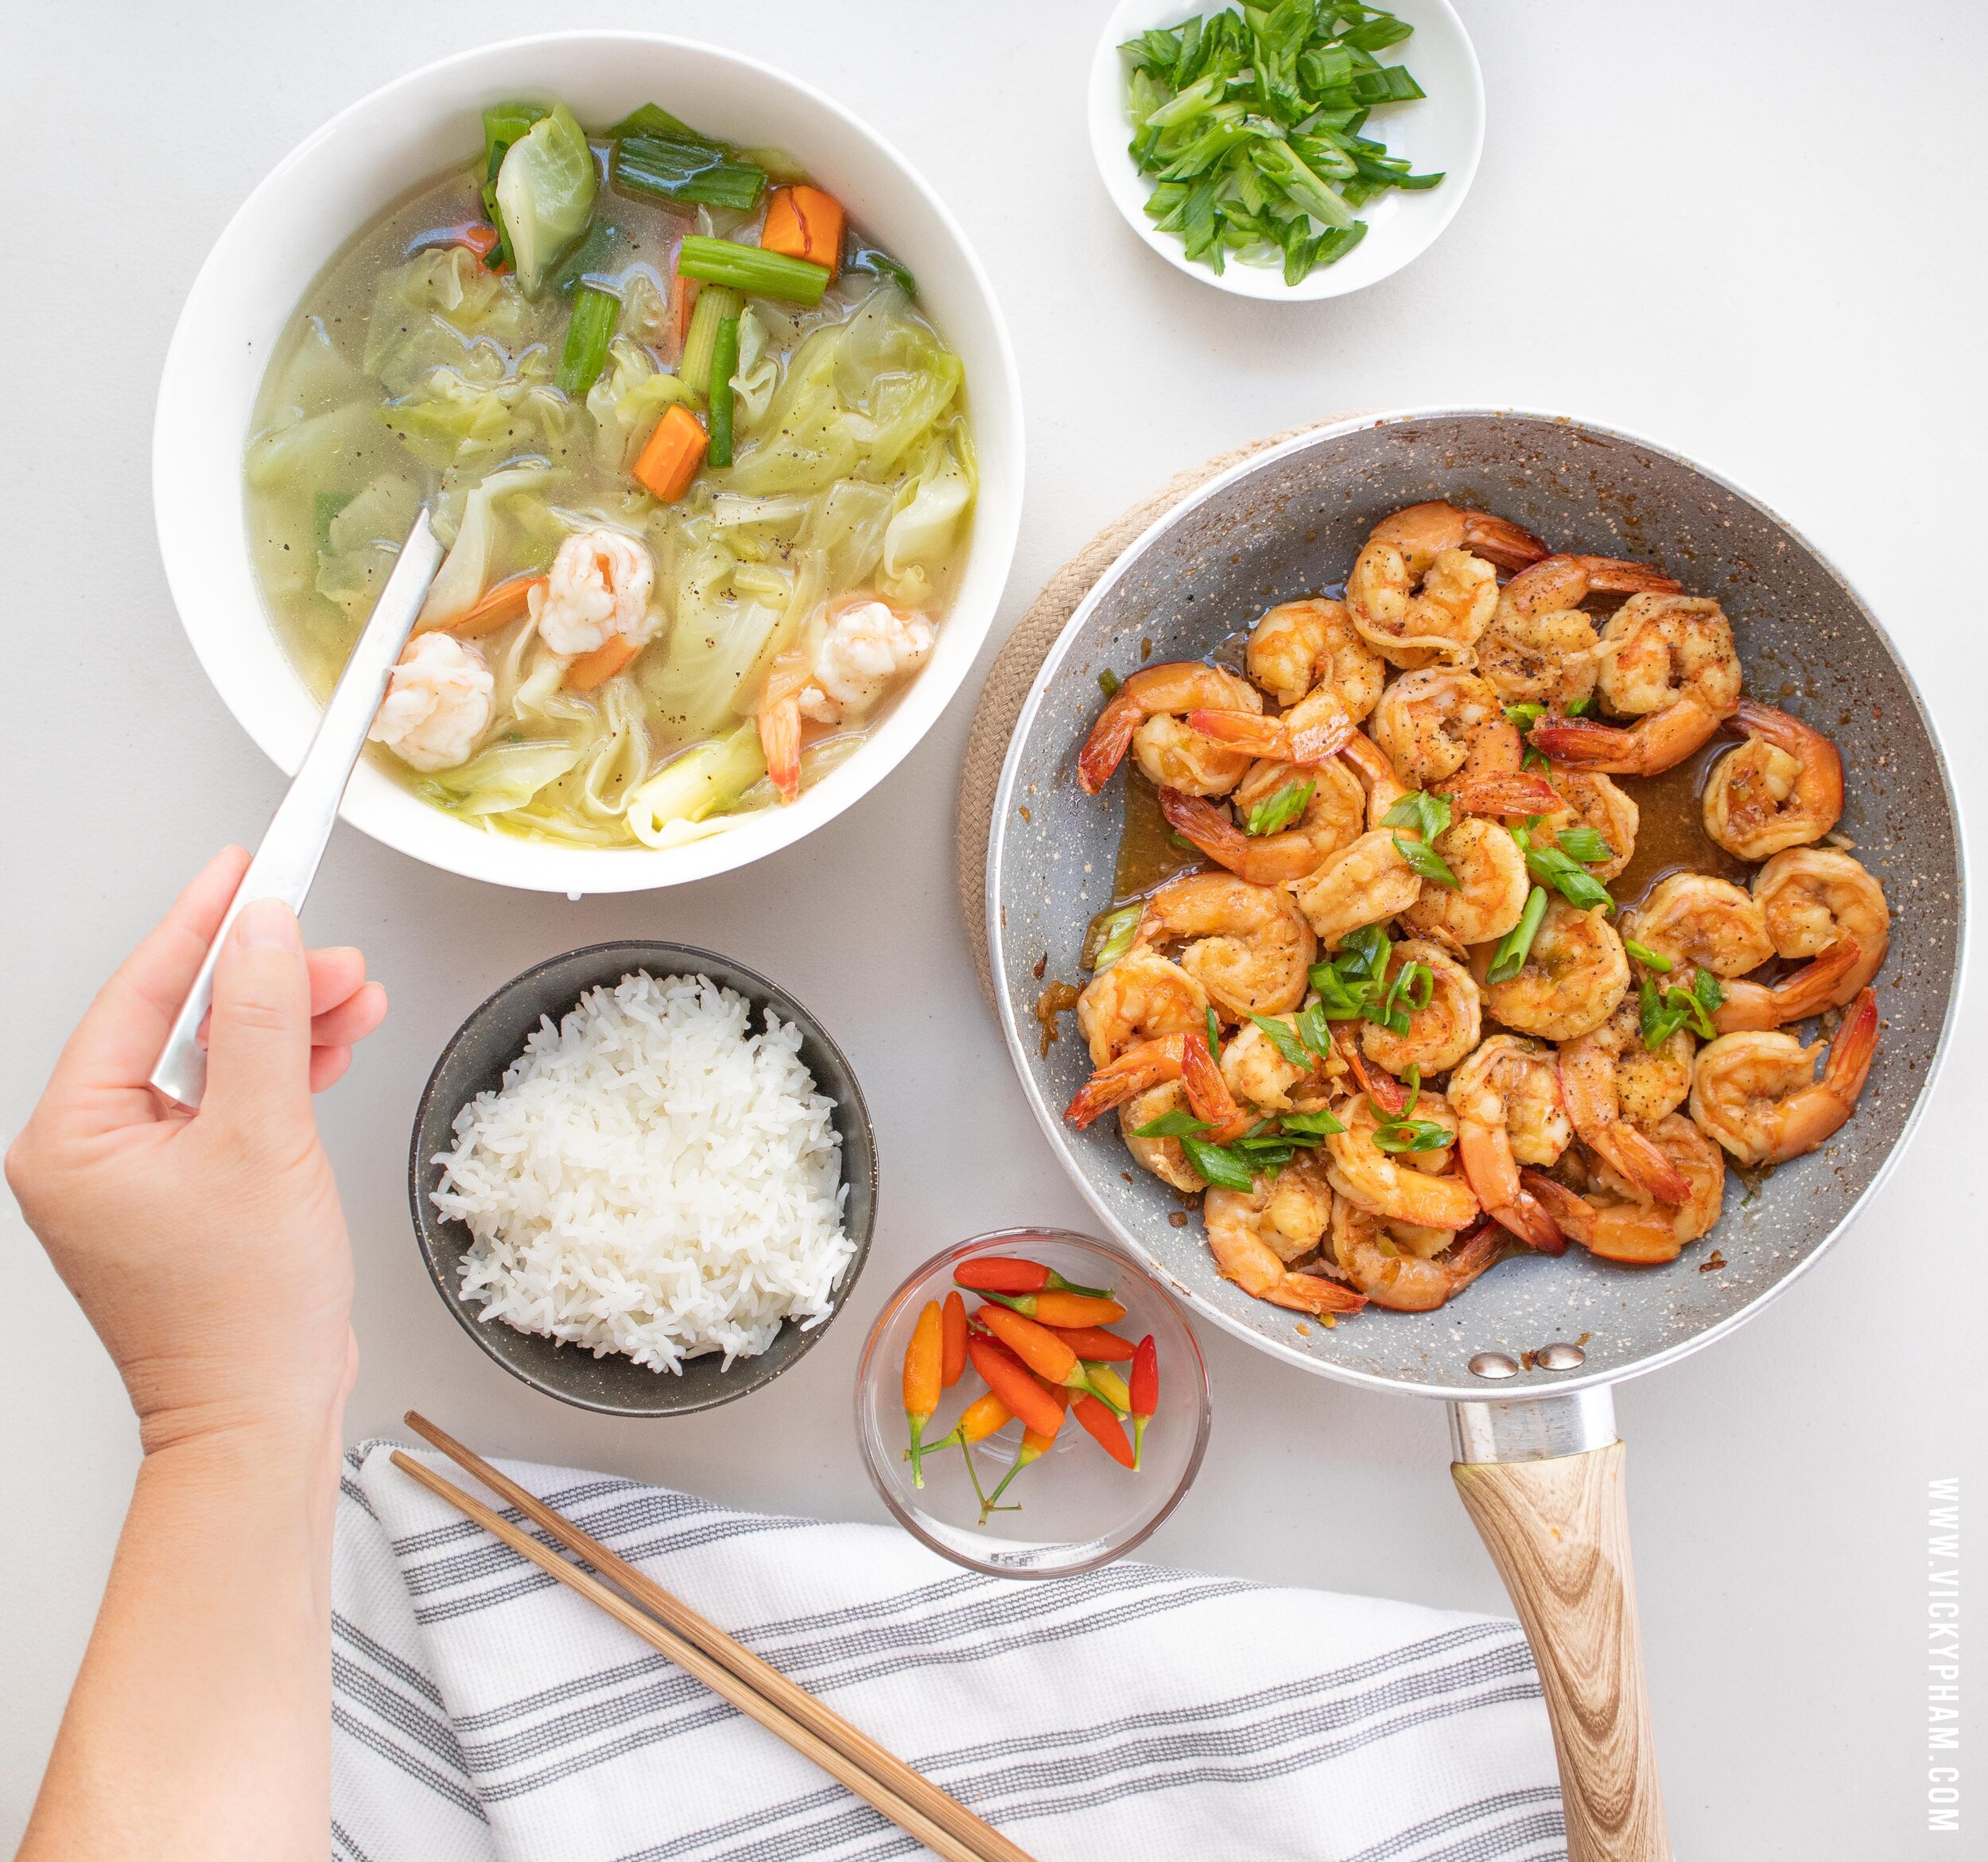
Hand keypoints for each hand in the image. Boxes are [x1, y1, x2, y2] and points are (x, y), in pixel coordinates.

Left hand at [6, 847, 388, 1451]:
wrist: (261, 1418)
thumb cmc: (244, 1314)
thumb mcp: (263, 1140)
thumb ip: (263, 1022)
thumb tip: (263, 934)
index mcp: (73, 1136)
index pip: (140, 995)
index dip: (201, 923)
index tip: (245, 866)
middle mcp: (89, 1152)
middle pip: (181, 1024)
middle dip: (265, 983)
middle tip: (333, 954)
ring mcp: (135, 1178)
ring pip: (212, 1061)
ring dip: (285, 1027)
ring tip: (354, 1002)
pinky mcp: (183, 1197)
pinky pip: (228, 1106)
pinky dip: (282, 1076)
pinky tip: (328, 1051)